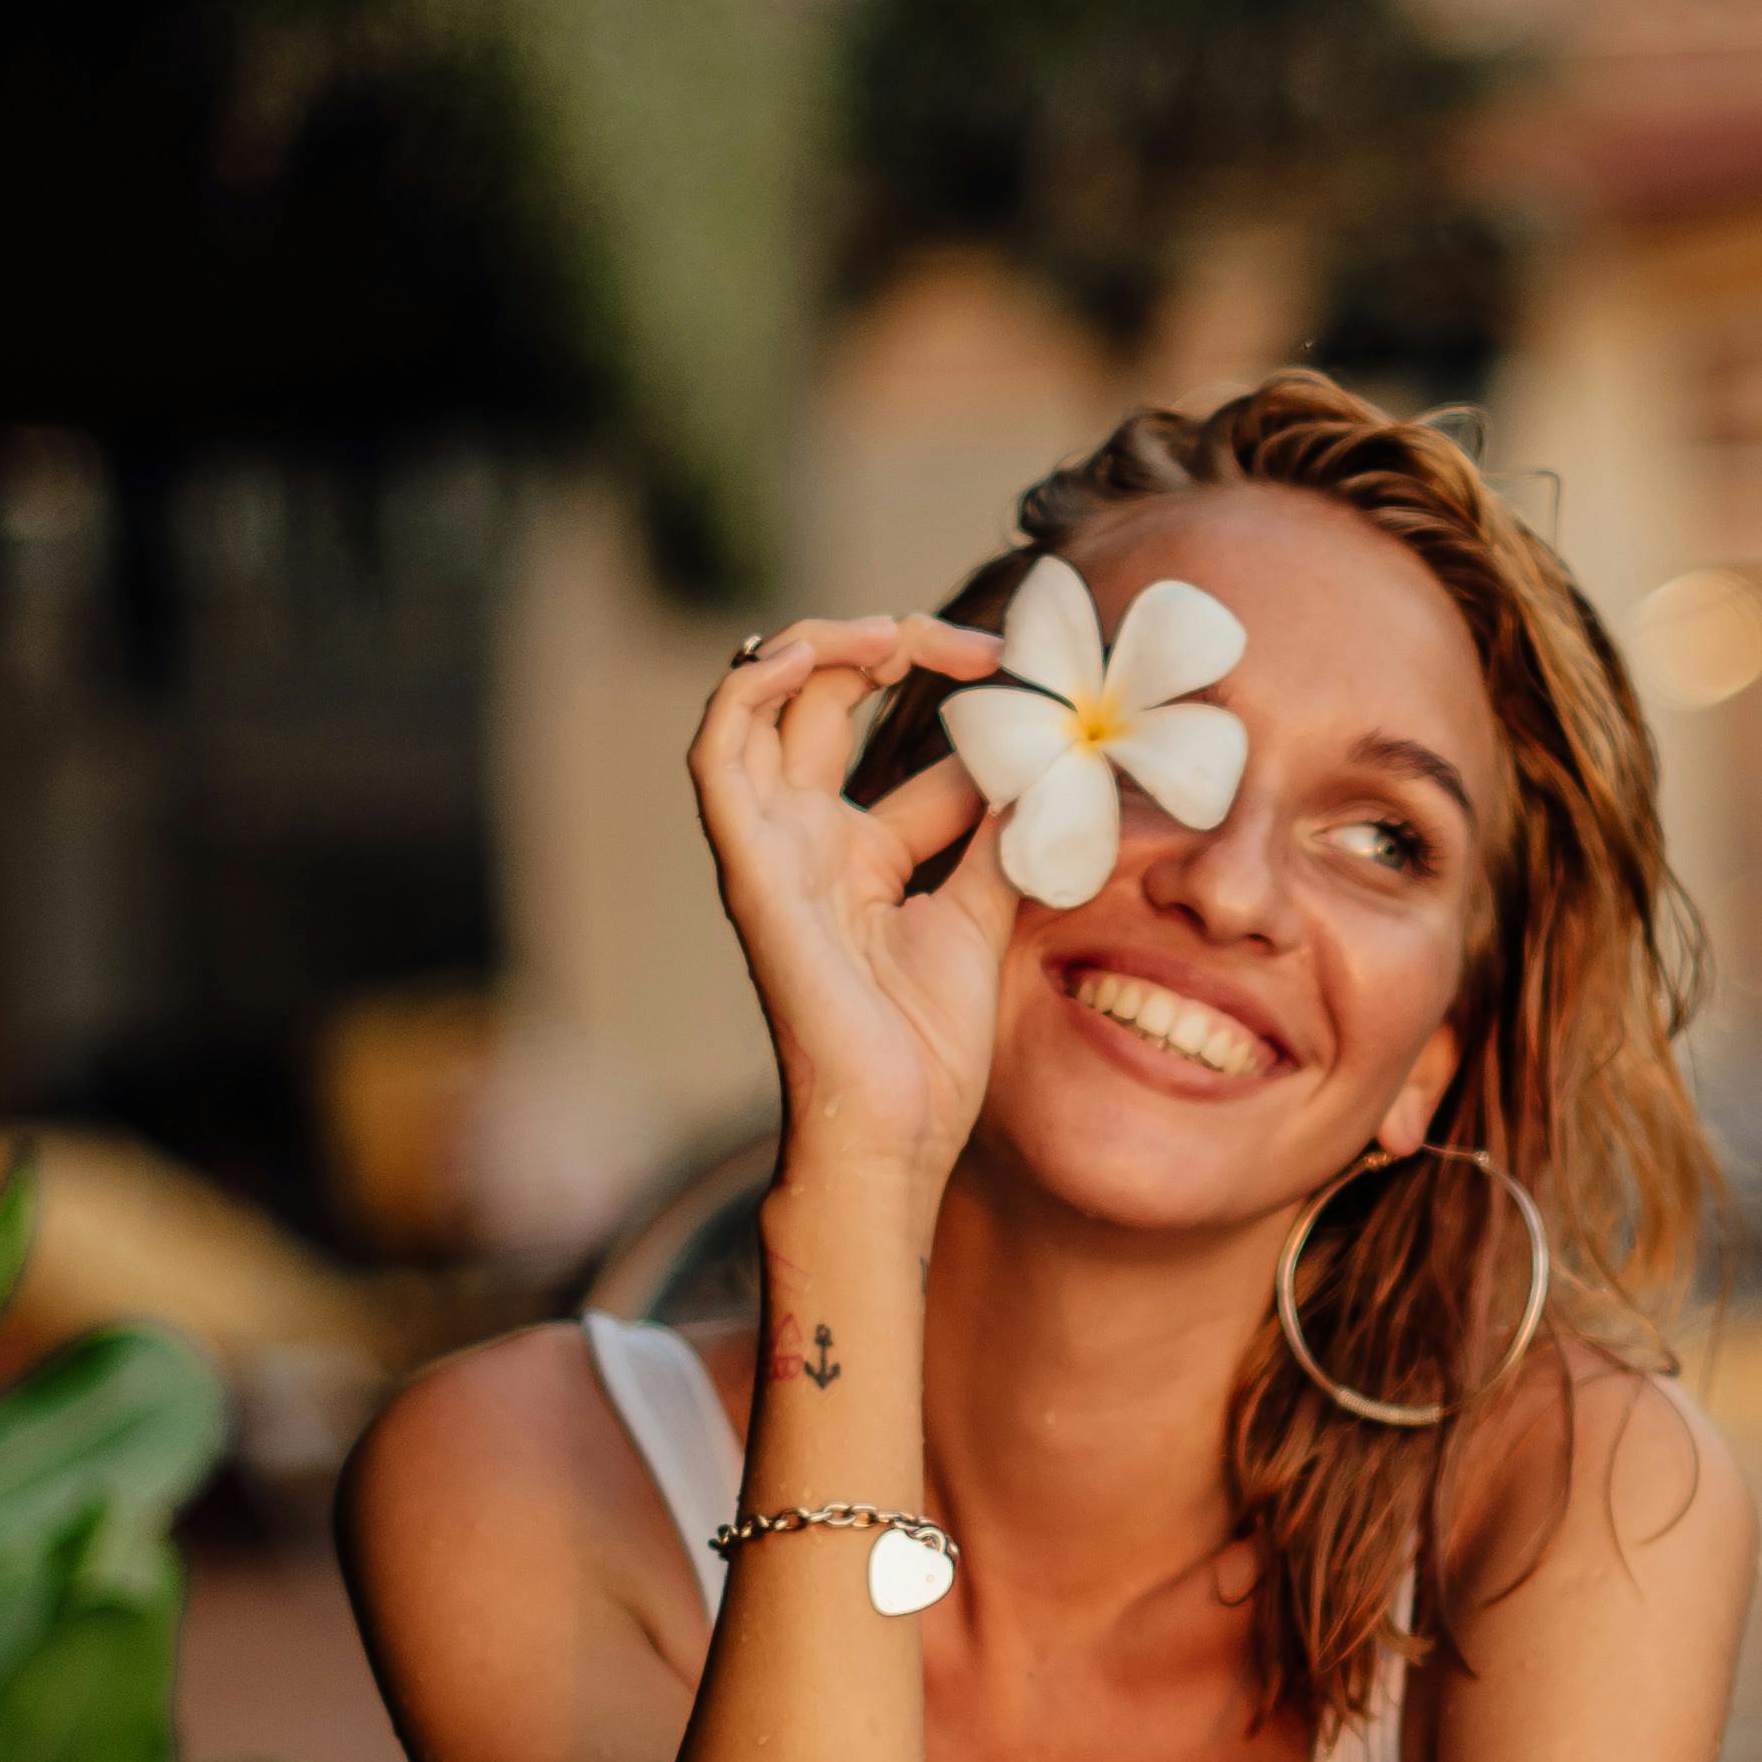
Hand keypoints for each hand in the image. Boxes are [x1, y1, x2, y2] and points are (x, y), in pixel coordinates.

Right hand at [689, 616, 1011, 1195]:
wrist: (897, 1128)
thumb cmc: (929, 1047)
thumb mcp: (984, 913)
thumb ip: (1002, 837)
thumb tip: (1045, 764)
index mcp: (857, 851)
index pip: (891, 738)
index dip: (952, 694)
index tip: (1023, 677)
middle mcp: (804, 838)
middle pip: (821, 700)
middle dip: (890, 647)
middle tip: (974, 645)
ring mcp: (770, 850)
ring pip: (755, 706)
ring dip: (815, 648)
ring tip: (889, 633)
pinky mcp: (748, 870)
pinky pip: (716, 757)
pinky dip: (747, 691)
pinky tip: (804, 655)